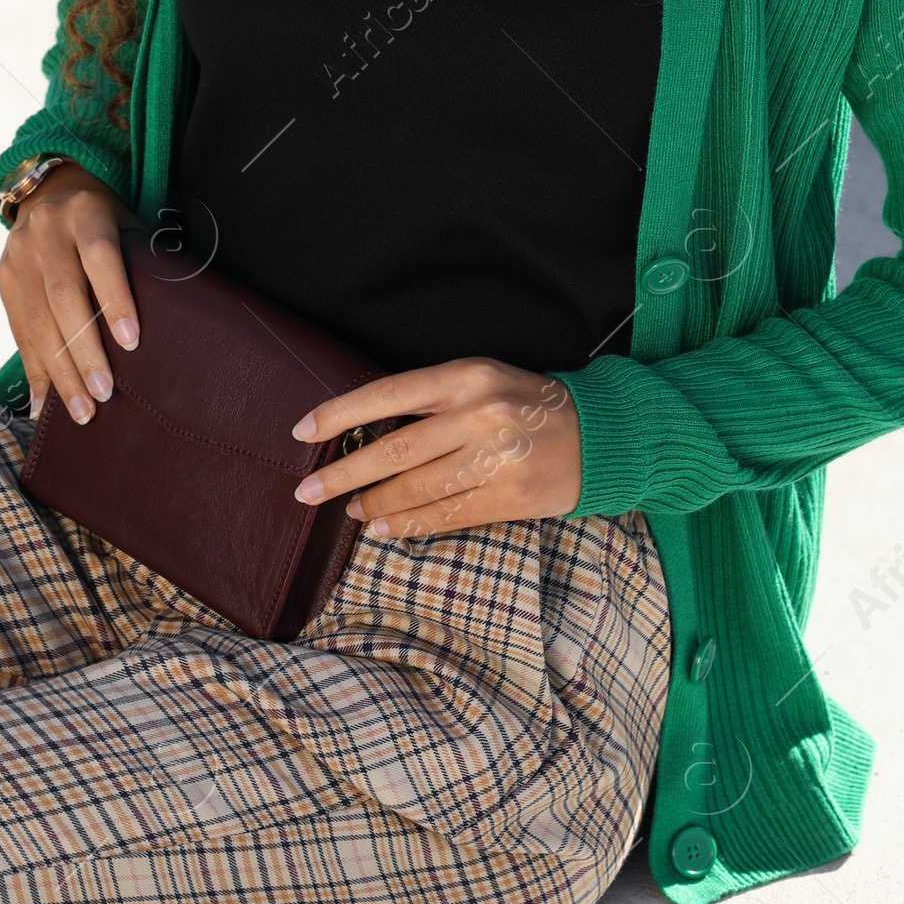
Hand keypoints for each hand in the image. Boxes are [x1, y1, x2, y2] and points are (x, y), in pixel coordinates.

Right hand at [0, 162, 140, 423]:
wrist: (50, 191)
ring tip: (82, 411)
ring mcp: (18, 255)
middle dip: (84, 350)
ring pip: (36, 321)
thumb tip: (169, 326)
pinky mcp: (3, 277)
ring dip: (60, 372)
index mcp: (85, 212)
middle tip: (105, 393)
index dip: (115, 299)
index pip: (100, 256)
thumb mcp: (128, 226)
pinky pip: (18, 331)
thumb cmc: (108, 221)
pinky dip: (34, 370)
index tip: (131, 344)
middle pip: (63, 297)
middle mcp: (46, 232)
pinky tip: (44, 403)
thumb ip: (141, 265)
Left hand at [291, 357, 582, 538]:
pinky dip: (408, 525)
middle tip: (307, 491)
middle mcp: (478, 414)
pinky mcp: (509, 498)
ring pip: (415, 489)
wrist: (600, 435)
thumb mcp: (482, 381)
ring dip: (373, 504)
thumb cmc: (527, 404)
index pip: (388, 393)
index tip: (303, 431)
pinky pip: (444, 517)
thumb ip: (432, 402)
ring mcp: (495, 458)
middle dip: (344, 473)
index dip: (340, 413)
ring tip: (349, 511)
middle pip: (394, 449)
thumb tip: (365, 433)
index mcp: (467, 375)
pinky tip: (384, 528)